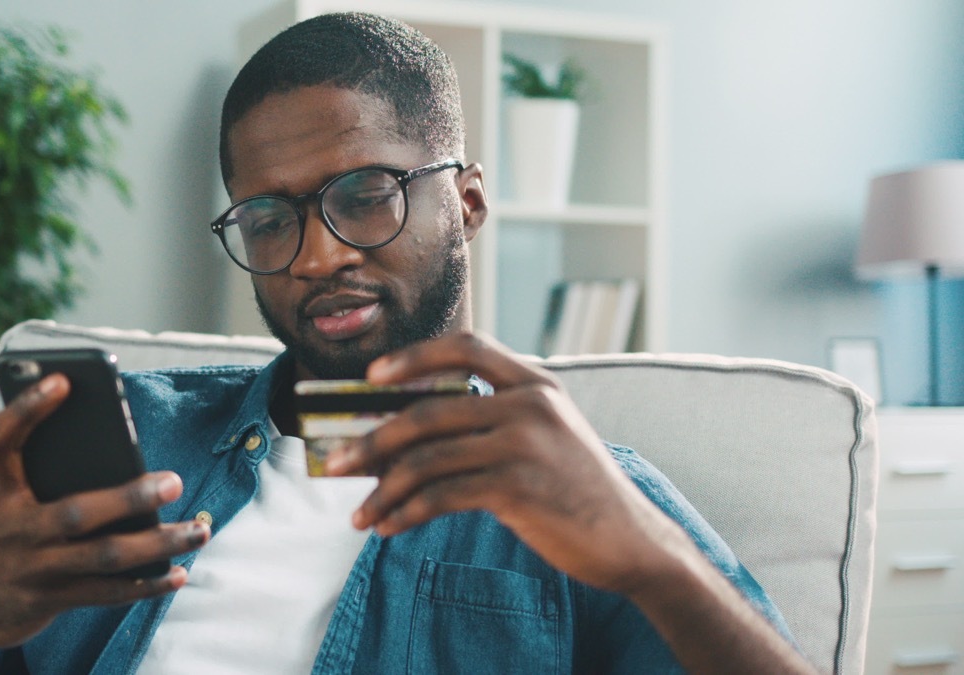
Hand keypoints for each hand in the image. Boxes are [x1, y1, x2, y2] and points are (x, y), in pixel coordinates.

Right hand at [0, 373, 208, 670]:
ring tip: (199, 530)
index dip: (28, 410)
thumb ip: (48, 474)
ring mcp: (31, 568)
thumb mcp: (10, 499)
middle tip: (175, 482)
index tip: (64, 380)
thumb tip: (125, 454)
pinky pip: (106, 592)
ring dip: (158, 543)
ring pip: (103, 556)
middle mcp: (12, 528)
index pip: (2, 442)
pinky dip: (147, 584)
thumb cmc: (9, 533)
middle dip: (130, 498)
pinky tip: (179, 572)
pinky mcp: (49, 600)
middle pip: (76, 511)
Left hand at [323, 333, 690, 594]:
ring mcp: (524, 445)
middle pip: (428, 411)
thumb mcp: (545, 436)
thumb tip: (405, 430)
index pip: (467, 347)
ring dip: (382, 489)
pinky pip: (441, 496)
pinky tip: (388, 528)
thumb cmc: (574, 489)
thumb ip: (493, 419)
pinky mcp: (517, 489)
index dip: (414, 357)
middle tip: (336, 462)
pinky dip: (405, 514)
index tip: (373, 376)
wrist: (629, 540)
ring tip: (359, 513)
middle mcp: (530, 405)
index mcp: (536, 383)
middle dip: (372, 439)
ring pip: (427, 459)